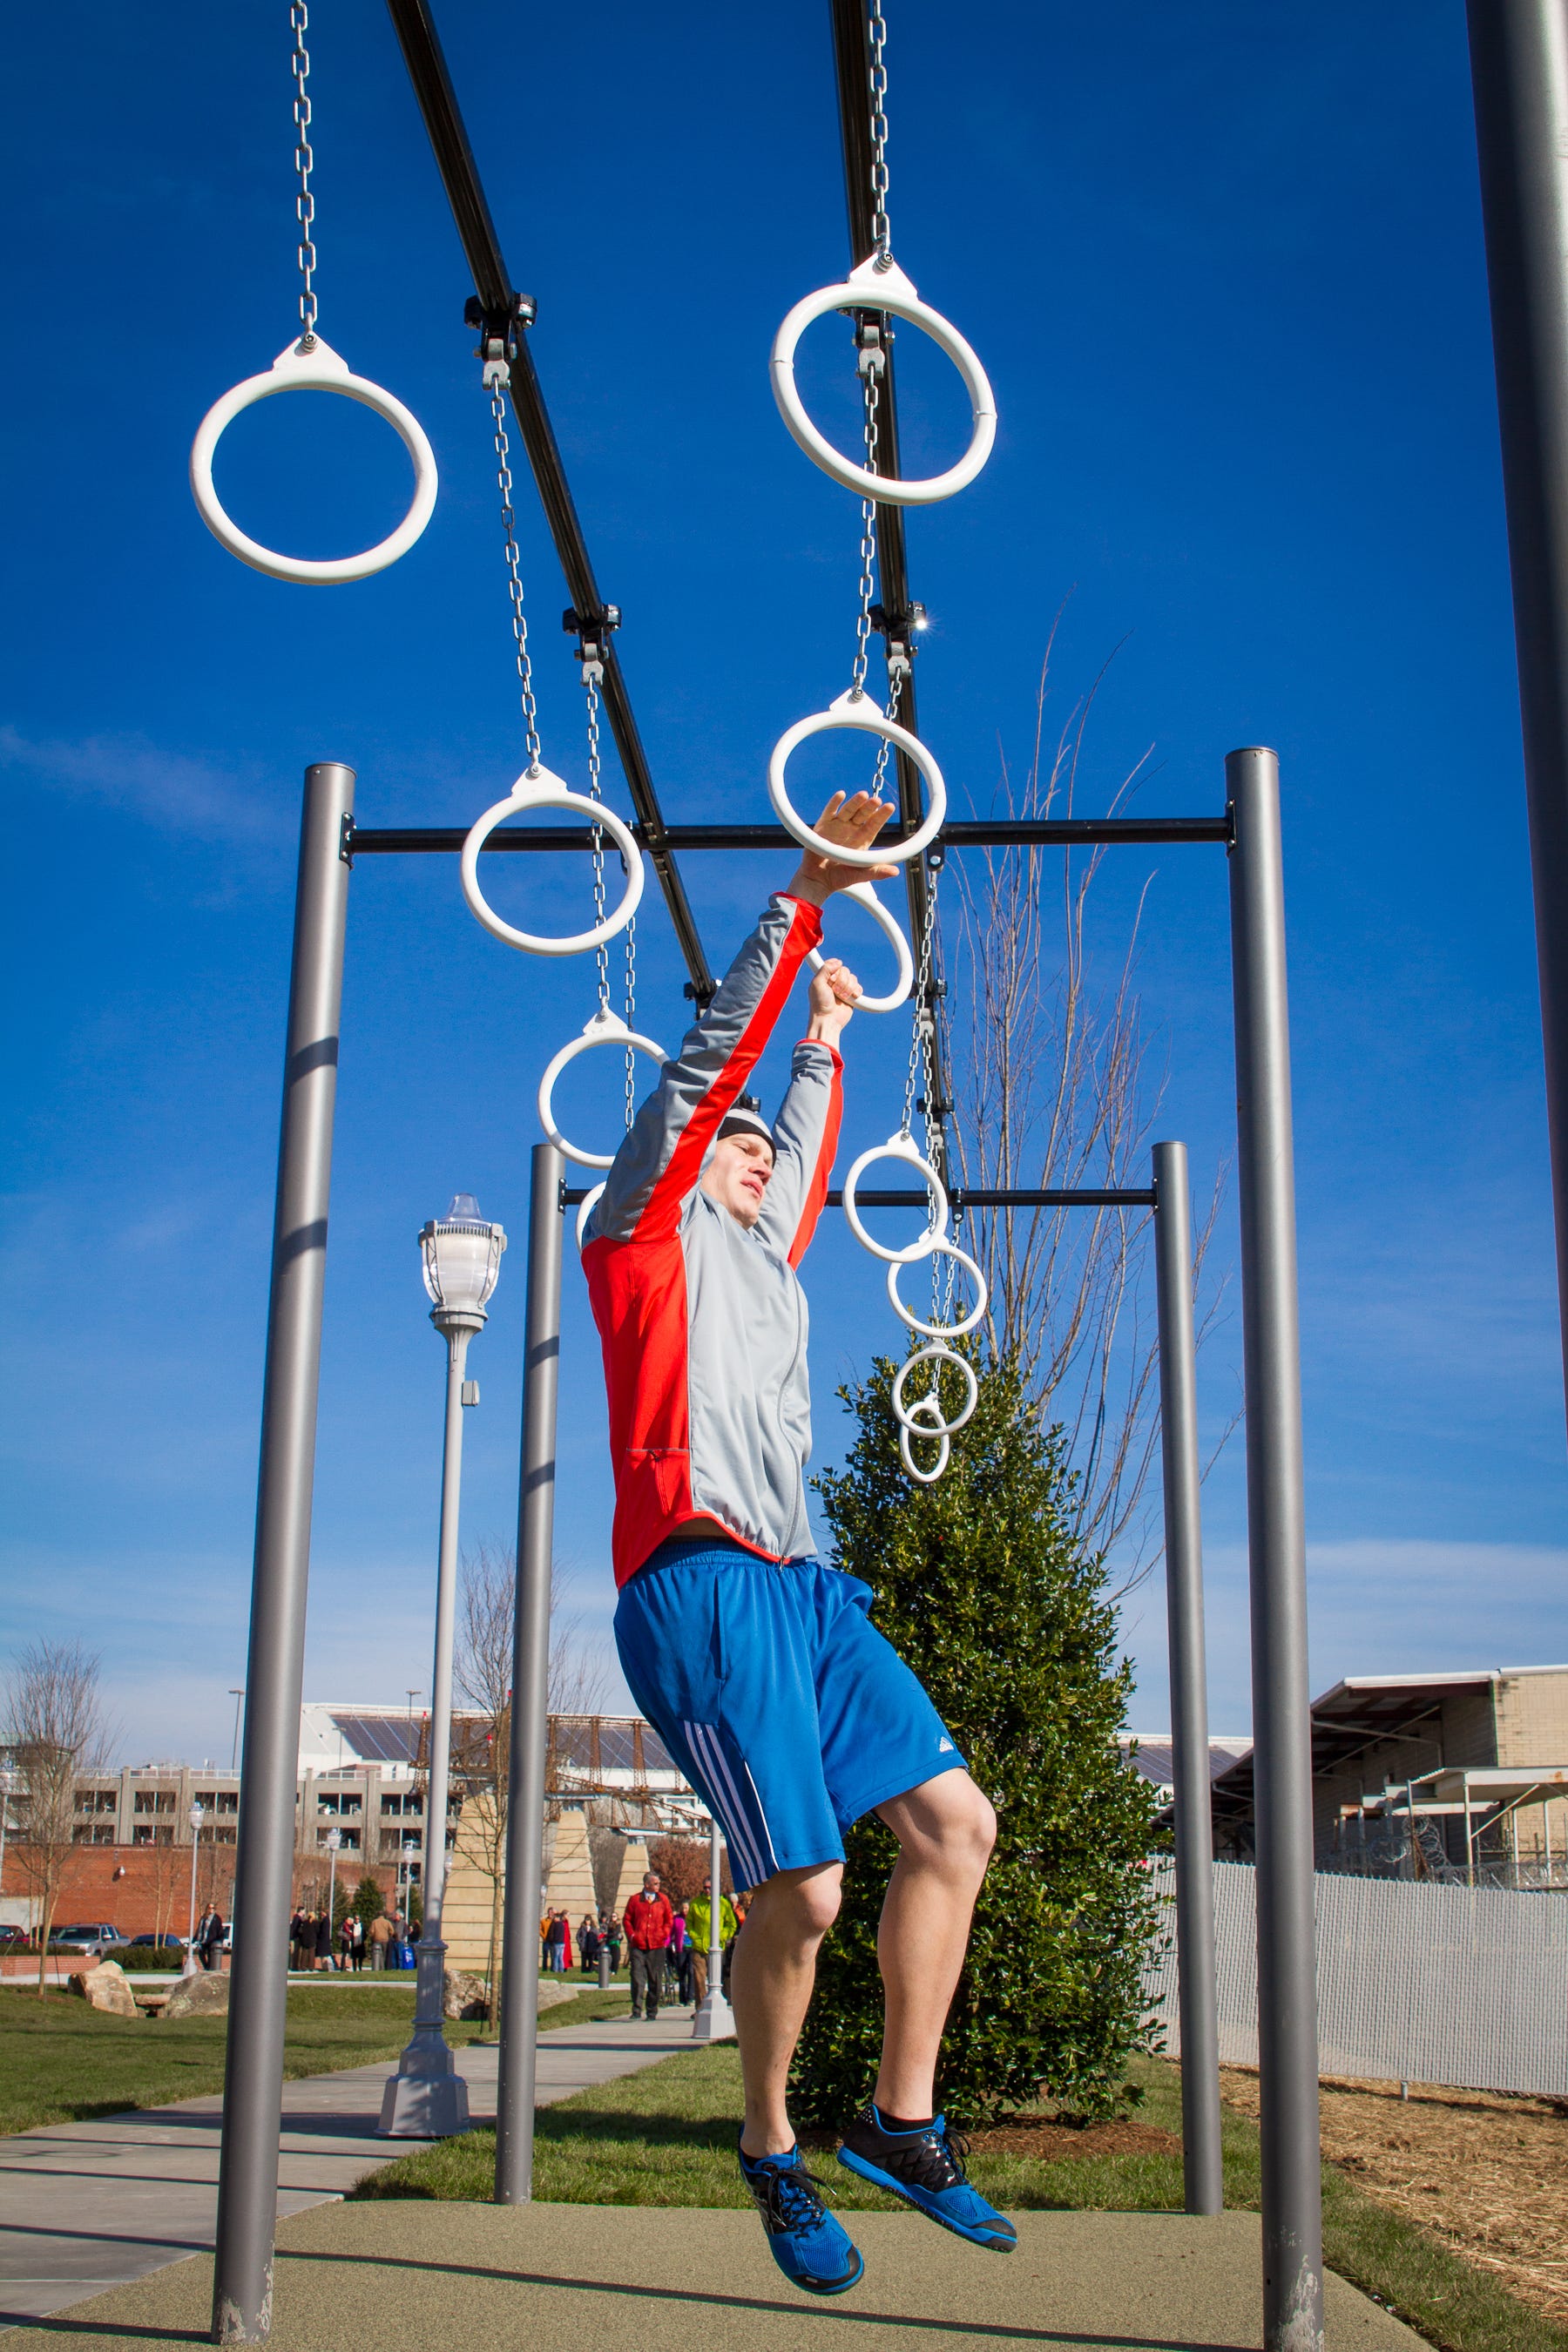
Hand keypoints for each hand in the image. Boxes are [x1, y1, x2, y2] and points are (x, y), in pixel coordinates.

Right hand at [785, 791, 896, 905]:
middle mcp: (851, 830)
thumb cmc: (840, 878)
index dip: (881, 816)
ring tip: (863, 795)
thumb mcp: (861, 875)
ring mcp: (838, 826)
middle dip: (869, 807)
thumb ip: (877, 872)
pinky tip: (841, 795)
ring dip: (855, 802)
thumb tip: (895, 872)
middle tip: (877, 800)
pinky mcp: (823, 825)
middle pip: (863, 815)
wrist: (818, 880)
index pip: (874, 825)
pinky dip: (834, 803)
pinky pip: (829, 811)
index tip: (890, 807)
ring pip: (848, 810)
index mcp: (863, 839)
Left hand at [808, 957, 861, 1041]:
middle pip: (845, 970)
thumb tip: (838, 962)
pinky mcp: (852, 995)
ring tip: (841, 997)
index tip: (831, 979)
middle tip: (834, 991)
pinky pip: (859, 987)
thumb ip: (825, 969)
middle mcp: (834, 981)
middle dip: (841, 981)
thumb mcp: (817, 983)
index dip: (835, 969)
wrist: (828, 1019)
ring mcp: (843, 988)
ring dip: (848, 988)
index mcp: (824, 976)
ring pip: (853, 978)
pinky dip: (856, 992)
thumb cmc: (819, 1003)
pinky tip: (851, 998)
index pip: (834, 964)